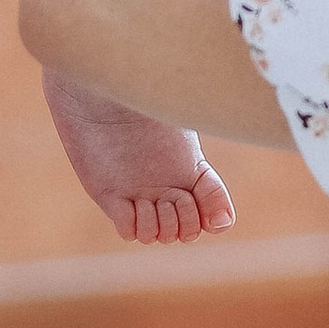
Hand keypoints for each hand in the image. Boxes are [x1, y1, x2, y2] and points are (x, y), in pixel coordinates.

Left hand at [41, 64, 236, 242]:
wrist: (102, 92)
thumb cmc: (145, 99)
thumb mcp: (185, 122)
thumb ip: (208, 148)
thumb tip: (226, 203)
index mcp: (190, 167)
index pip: (213, 207)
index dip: (216, 216)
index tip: (216, 216)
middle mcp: (166, 184)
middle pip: (186, 229)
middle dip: (186, 223)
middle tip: (175, 198)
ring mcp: (138, 192)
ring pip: (158, 235)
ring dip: (160, 225)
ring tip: (150, 200)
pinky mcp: (110, 196)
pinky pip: (130, 231)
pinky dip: (136, 225)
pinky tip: (132, 203)